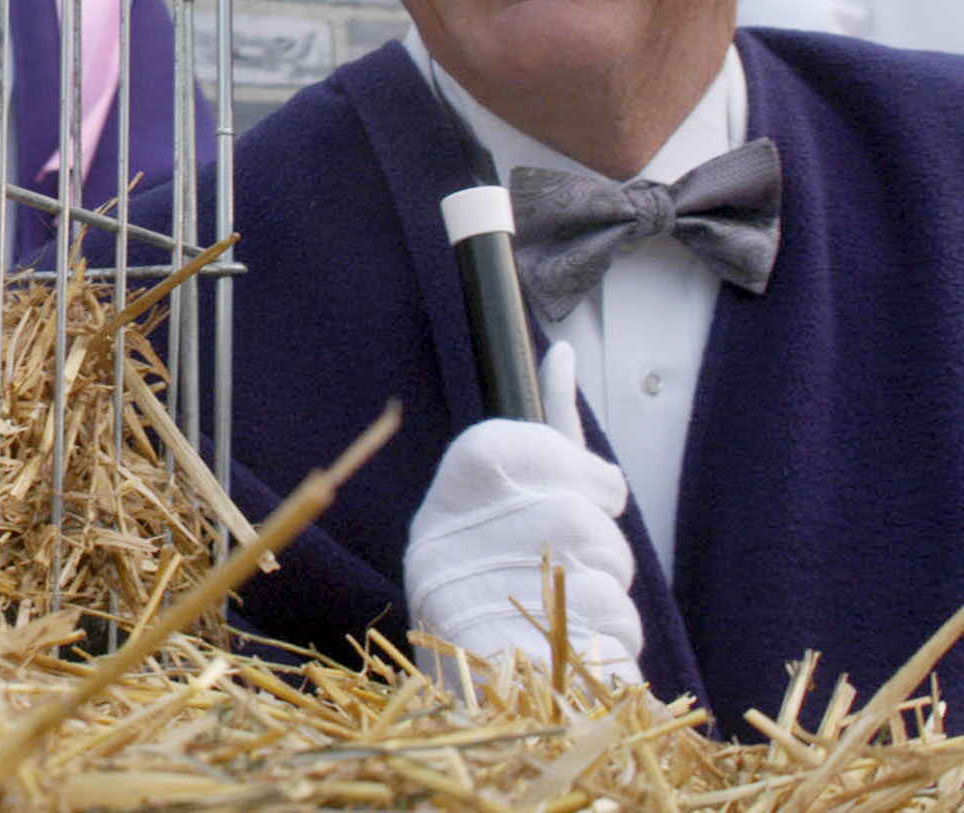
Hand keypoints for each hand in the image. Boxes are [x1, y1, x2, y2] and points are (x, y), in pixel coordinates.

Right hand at [404, 343, 643, 682]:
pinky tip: (580, 652)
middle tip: (579, 569)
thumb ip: (547, 438)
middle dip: (605, 543)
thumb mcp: (512, 506)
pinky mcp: (520, 661)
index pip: (521, 443)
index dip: (577, 468)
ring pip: (604, 568)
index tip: (589, 494)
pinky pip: (613, 623)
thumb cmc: (510, 596)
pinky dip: (617, 642)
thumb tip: (565, 349)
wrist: (493, 710)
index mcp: (441, 506)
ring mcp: (478, 605)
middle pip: (578, 511)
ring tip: (571, 616)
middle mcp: (445, 548)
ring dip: (614, 596)